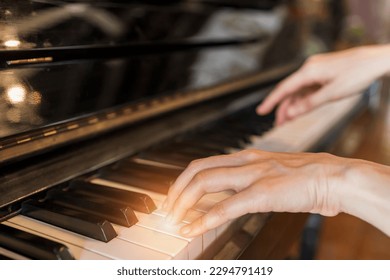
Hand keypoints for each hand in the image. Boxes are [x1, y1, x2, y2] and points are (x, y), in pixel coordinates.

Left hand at [163, 149, 351, 236]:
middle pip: (197, 170)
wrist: (334, 177)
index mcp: (246, 157)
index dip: (184, 180)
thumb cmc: (306, 177)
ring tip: (173, 218)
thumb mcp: (272, 173)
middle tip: (167, 208)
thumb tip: (234, 194)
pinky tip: (192, 228)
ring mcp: (253, 175)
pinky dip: (205, 218)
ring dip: (183, 201)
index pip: (204, 164)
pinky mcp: (263, 192)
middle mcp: (245, 161)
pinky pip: (227, 206)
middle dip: (176, 189)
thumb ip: (251, 180)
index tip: (175, 195)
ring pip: (205, 182)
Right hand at [257, 45, 389, 124]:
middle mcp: (309, 68)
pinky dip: (303, 99)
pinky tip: (300, 109)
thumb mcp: (332, 93)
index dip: (271, 101)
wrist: (377, 60)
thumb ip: (309, 104)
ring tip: (287, 121)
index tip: (261, 111)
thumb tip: (292, 112)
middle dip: (282, 108)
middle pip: (290, 91)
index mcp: (309, 71)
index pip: (284, 89)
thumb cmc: (358, 73)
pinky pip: (308, 88)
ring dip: (293, 105)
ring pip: (299, 90)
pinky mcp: (323, 73)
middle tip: (277, 124)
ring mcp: (316, 70)